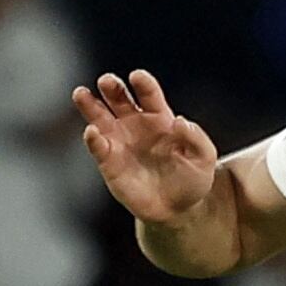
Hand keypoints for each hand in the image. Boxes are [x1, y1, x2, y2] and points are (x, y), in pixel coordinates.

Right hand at [74, 70, 218, 223]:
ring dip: (90, 105)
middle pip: (120, 100)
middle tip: (106, 81)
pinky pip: (98, 147)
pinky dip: (93, 139)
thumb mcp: (205, 158)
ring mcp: (120, 142)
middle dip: (112, 88)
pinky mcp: (109, 162)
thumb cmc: (192, 180)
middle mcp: (135, 126)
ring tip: (81, 93)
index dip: (143, 84)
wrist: (178, 210)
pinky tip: (92, 132)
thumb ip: (196, 138)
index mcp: (160, 119)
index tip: (137, 76)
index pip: (149, 95)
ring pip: (100, 118)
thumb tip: (179, 120)